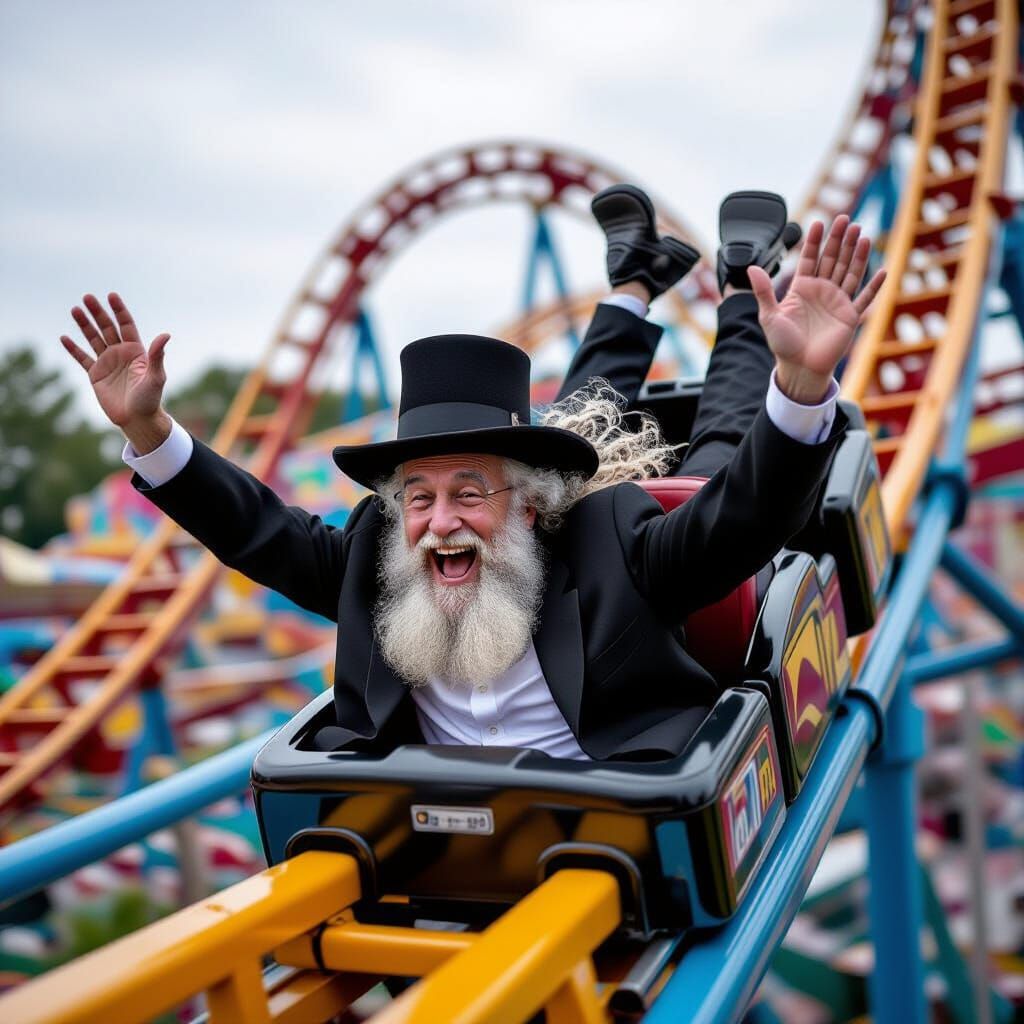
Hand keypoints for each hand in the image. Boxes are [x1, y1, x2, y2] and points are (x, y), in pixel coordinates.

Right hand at [61, 293, 171, 448]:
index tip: (111, 295)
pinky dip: (74, 349)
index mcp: (136, 351)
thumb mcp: (156, 376)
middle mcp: (121, 353)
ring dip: (84, 325)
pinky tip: (65, 337)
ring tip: (75, 309)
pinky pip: (82, 359)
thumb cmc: (151, 399)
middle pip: (107, 328)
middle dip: (98, 313)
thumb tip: (166, 335)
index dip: (119, 310)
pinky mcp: (96, 375)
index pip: (126, 325)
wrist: (138, 419)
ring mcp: (107, 363)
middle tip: (87, 297)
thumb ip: (157, 355)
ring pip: (94, 339)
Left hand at [748, 216, 885, 403]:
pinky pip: (865, 298)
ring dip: (857, 254)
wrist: (799, 368)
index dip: (814, 241)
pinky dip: (874, 286)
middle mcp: (821, 291)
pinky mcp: (850, 316)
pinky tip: (883, 270)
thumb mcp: (769, 316)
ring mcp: (837, 302)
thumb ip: (763, 291)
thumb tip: (751, 268)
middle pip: (832, 259)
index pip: (810, 258)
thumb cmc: (783, 344)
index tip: (818, 222)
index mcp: (802, 288)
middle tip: (845, 219)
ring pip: (850, 272)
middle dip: (839, 240)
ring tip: (861, 234)